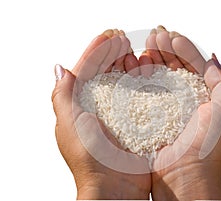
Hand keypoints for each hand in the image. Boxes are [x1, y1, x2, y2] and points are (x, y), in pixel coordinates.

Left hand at [51, 29, 150, 199]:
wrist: (115, 187)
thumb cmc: (89, 159)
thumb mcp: (69, 124)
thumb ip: (62, 96)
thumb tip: (59, 69)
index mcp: (81, 106)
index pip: (87, 72)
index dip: (96, 52)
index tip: (107, 37)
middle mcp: (100, 108)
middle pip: (107, 73)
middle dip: (113, 54)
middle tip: (122, 40)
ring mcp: (120, 114)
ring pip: (125, 81)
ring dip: (129, 65)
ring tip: (134, 52)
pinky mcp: (137, 121)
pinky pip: (141, 96)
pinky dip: (144, 81)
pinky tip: (147, 71)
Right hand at [144, 26, 220, 199]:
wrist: (186, 177)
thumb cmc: (209, 145)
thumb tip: (211, 59)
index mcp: (204, 97)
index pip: (193, 65)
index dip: (183, 49)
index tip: (171, 37)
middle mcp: (185, 101)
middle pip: (174, 68)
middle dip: (165, 50)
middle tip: (154, 37)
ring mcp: (166, 109)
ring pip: (157, 77)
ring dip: (151, 61)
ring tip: (144, 49)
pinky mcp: (150, 118)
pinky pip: (143, 92)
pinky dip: (139, 78)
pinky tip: (135, 67)